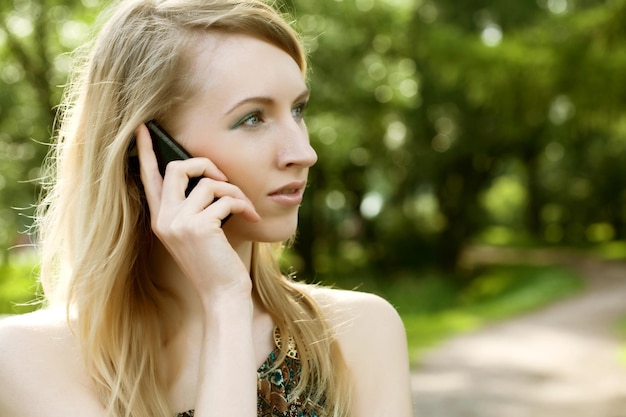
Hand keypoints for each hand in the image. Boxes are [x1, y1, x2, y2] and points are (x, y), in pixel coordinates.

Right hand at [135, 123, 260, 301]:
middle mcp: (164, 219)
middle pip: (177, 167)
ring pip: (209, 183)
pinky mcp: (198, 227)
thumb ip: (195, 206)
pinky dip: (244, 205)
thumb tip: (209, 174)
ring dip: (234, 190)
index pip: (149, 179)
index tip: (144, 128)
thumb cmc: (216, 262)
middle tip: (224, 177)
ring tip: (246, 207)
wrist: (222, 295)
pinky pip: (226, 198)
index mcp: (161, 219)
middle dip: (205, 164)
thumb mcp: (199, 232)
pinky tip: (253, 218)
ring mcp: (178, 223)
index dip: (145, 152)